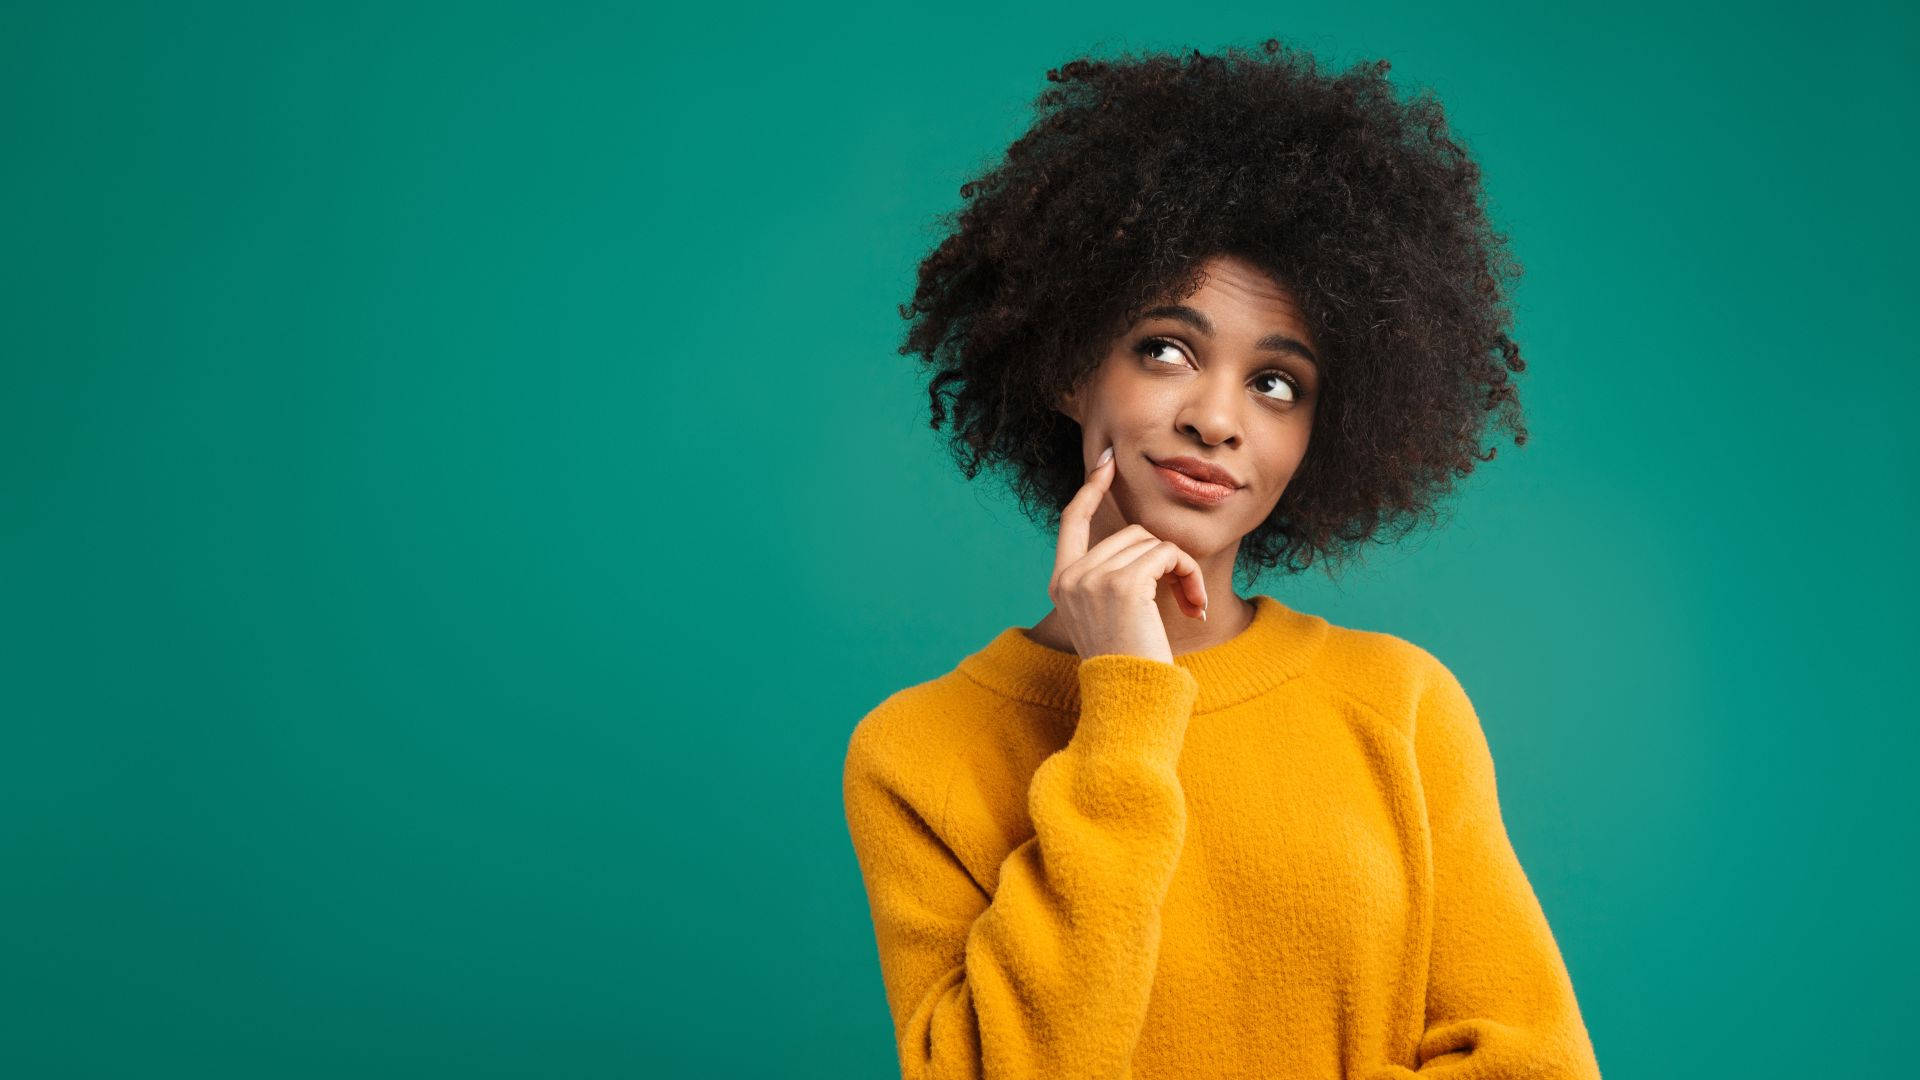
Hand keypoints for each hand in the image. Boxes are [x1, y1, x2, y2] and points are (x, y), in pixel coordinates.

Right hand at [1048, 443, 1209, 664]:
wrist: (1131, 698)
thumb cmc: (1130, 664)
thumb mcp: (1108, 617)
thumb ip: (1110, 578)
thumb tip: (1137, 538)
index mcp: (1061, 583)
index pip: (1070, 520)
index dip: (1090, 488)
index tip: (1106, 462)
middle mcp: (1071, 577)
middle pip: (1130, 532)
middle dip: (1164, 558)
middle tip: (1184, 595)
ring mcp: (1093, 578)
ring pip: (1152, 542)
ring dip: (1181, 570)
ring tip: (1188, 605)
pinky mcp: (1123, 583)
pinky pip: (1168, 554)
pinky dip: (1189, 575)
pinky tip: (1193, 606)